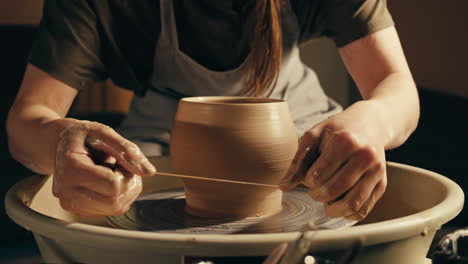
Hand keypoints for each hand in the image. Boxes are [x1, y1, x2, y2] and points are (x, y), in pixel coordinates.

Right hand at [53, 120, 155, 216]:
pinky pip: (111, 210)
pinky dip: (119, 195)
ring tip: (113, 171)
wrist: (60, 144)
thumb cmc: (83, 137)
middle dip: (128, 183)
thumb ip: (127, 150)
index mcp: (70, 168)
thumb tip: (149, 172)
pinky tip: (108, 181)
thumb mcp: (104, 132)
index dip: (126, 172)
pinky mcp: (78, 211)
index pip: (113, 184)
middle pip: (115, 201)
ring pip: (116, 208)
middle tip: (121, 165)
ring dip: (125, 190)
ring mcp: (70, 204)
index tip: (121, 159)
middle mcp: (65, 191)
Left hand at [280, 101, 387, 220]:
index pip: (318, 176)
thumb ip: (298, 160)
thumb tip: (282, 185)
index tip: (309, 176)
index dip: (308, 181)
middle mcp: (364, 156)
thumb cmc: (338, 129)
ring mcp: (376, 170)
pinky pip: (365, 208)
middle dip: (317, 195)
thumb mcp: (314, 136)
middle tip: (314, 191)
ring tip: (325, 202)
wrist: (371, 123)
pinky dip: (349, 214)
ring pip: (352, 204)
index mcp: (344, 142)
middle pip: (333, 191)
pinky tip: (339, 206)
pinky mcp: (382, 182)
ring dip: (333, 210)